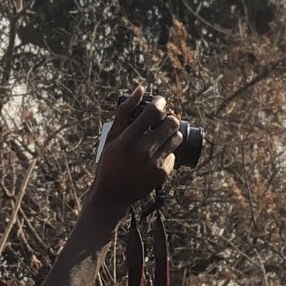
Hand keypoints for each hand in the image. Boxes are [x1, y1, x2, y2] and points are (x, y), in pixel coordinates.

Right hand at [86, 87, 181, 216]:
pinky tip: (155, 157)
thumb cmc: (109, 163)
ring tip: (160, 138)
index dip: (160, 103)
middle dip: (169, 119)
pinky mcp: (162, 173)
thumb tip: (140, 89)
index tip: (159, 103)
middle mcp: (144, 149)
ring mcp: (154, 162)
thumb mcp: (112, 137)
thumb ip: (125, 112)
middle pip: (172, 122)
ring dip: (170, 135)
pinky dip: (166, 153)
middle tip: (162, 122)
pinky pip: (173, 155)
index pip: (155, 111)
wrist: (111, 196)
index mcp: (129, 138)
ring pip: (176, 138)